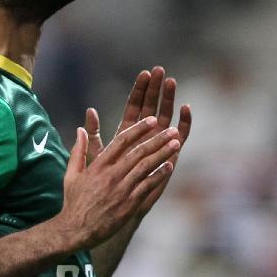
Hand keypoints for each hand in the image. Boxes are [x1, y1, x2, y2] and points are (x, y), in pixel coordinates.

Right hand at [59, 117, 181, 250]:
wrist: (75, 230)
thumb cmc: (74, 202)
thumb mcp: (71, 174)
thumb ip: (78, 150)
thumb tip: (80, 129)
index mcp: (99, 165)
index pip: (122, 140)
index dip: (138, 129)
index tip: (151, 120)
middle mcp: (112, 175)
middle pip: (138, 151)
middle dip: (157, 139)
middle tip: (171, 130)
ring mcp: (122, 189)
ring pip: (146, 166)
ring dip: (162, 154)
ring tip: (176, 143)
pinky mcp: (129, 204)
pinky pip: (147, 186)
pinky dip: (159, 175)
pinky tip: (169, 167)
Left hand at [84, 66, 191, 216]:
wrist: (117, 205)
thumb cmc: (105, 184)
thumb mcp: (96, 156)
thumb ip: (92, 135)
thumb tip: (89, 111)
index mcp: (128, 133)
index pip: (135, 106)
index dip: (140, 90)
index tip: (144, 73)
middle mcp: (145, 136)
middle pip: (152, 107)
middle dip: (156, 89)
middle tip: (160, 71)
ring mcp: (159, 145)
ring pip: (166, 117)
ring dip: (169, 100)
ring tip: (172, 82)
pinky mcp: (170, 156)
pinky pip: (180, 136)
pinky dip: (184, 123)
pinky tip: (186, 108)